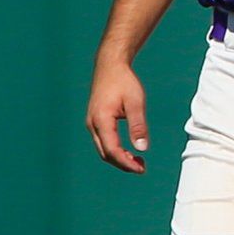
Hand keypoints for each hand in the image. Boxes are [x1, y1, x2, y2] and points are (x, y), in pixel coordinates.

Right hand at [87, 56, 149, 172]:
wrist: (110, 65)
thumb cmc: (124, 81)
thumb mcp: (135, 102)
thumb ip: (138, 126)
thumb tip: (142, 148)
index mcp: (101, 120)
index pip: (112, 150)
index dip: (126, 163)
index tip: (141, 169)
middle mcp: (92, 124)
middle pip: (105, 153)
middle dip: (123, 163)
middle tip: (142, 168)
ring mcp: (92, 122)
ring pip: (103, 148)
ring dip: (119, 157)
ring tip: (138, 161)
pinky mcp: (95, 120)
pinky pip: (103, 141)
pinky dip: (115, 149)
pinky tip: (128, 150)